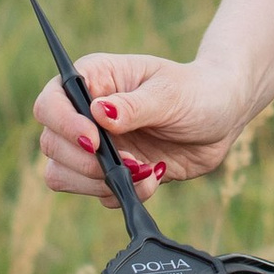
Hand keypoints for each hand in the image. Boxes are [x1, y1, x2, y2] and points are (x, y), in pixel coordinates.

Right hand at [35, 51, 253, 198]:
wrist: (222, 118)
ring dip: (100, 182)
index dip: (63, 124)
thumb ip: (134, 106)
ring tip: (143, 170)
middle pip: (52, 144)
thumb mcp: (170, 94)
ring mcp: (96, 145)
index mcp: (94, 80)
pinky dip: (123, 192)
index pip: (51, 101)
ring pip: (63, 174)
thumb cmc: (197, 92)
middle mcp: (86, 113)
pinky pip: (97, 194)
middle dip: (85, 162)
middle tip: (127, 161)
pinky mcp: (110, 172)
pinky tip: (154, 175)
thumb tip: (98, 112)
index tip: (94, 140)